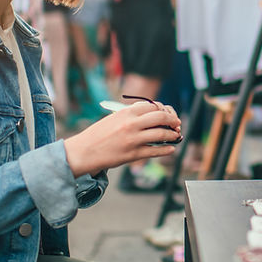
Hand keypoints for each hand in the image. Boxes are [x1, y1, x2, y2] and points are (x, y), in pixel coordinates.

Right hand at [63, 100, 180, 175]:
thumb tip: (151, 116)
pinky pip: (155, 151)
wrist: (84, 152)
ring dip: (172, 135)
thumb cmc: (97, 135)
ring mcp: (133, 140)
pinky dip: (166, 150)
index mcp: (126, 113)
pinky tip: (171, 149)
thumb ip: (131, 115)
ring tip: (176, 136)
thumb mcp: (113, 118)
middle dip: (172, 120)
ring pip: (161, 134)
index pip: (152, 106)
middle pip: (160, 117)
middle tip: (177, 123)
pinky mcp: (133, 154)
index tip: (168, 113)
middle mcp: (131, 124)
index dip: (163, 109)